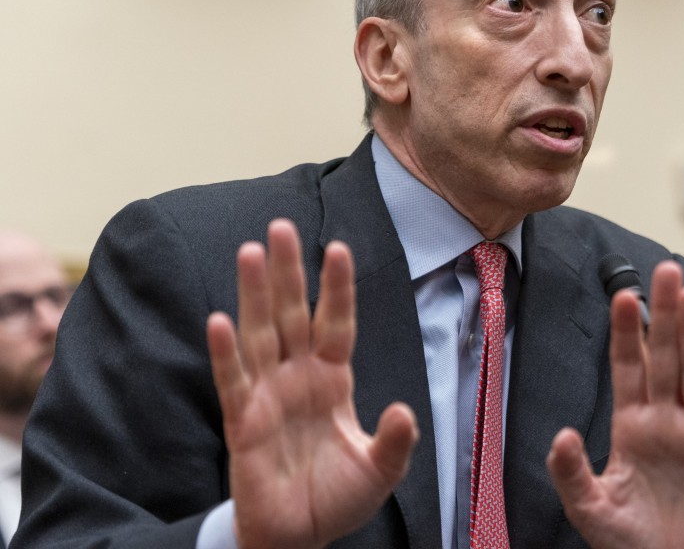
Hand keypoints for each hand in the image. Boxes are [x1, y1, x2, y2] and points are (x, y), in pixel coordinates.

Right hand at [206, 219, 418, 548]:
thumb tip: (404, 411)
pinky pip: (233, 382)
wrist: (299, 537)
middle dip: (288, 272)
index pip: (336, 322)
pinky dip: (225, 353)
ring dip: (254, 295)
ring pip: (260, 334)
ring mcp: (269, 395)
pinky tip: (218, 320)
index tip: (338, 247)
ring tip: (249, 251)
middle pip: (293, 314)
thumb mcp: (380, 470)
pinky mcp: (243, 423)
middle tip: (280, 226)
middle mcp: (298, 377)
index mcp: (333, 378)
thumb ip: (394, 441)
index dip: (337, 288)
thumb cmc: (338, 497)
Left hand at [547, 260, 683, 548]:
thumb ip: (573, 474)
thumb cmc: (634, 543)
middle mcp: (667, 420)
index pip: (629, 367)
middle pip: (666, 356)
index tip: (623, 296)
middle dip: (665, 314)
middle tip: (666, 270)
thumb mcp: (593, 509)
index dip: (627, 332)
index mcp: (633, 426)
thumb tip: (561, 437)